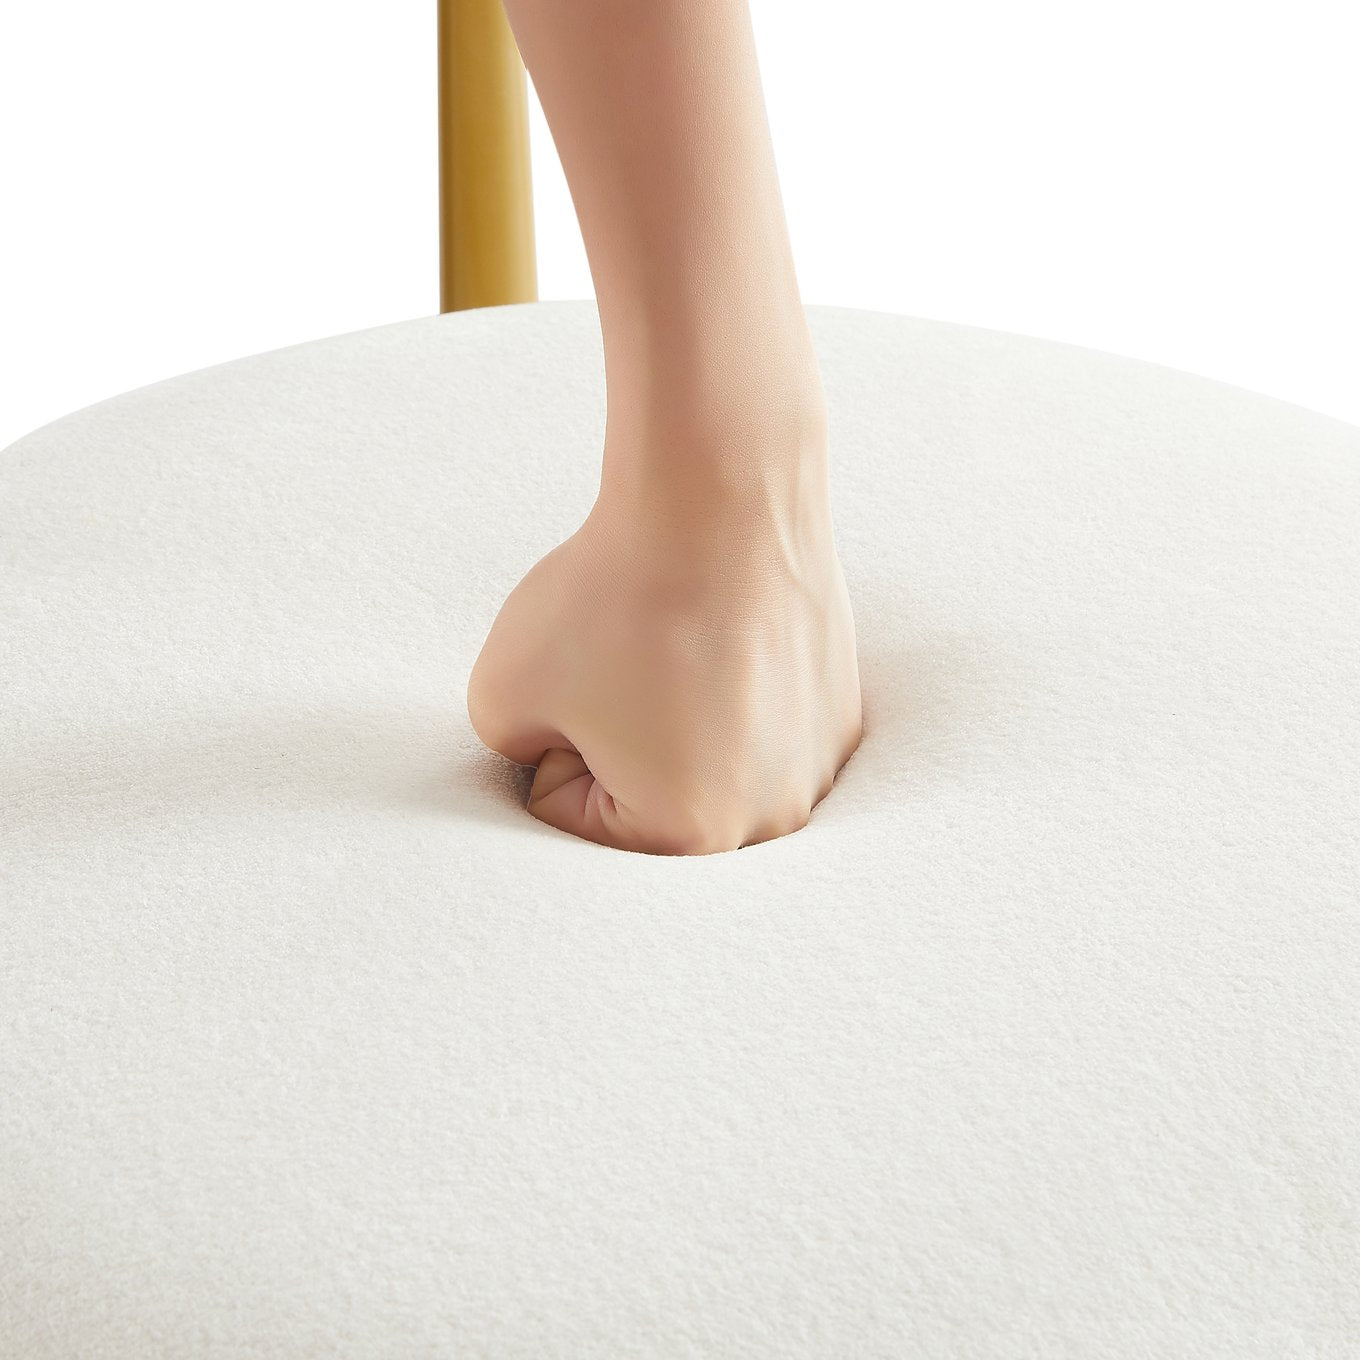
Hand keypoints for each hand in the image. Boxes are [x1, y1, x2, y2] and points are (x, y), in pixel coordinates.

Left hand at [466, 480, 862, 854]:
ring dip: (677, 722)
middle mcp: (769, 819)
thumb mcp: (499, 693)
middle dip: (616, 742)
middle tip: (626, 664)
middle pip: (647, 802)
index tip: (579, 677)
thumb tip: (560, 752)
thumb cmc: (614, 597)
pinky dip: (731, 695)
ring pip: (705, 767)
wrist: (725, 494)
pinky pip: (758, 730)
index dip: (550, 736)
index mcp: (690, 835)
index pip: (571, 815)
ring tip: (677, 649)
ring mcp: (815, 767)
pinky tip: (725, 640)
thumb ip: (513, 754)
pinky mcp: (839, 714)